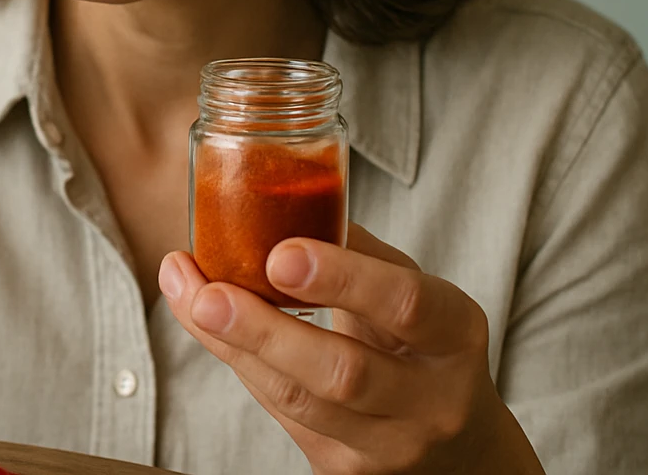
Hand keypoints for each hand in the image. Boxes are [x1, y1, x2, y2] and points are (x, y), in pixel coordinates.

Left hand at [159, 224, 544, 474]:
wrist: (458, 451)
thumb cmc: (422, 347)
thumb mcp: (413, 292)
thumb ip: (355, 251)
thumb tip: (274, 199)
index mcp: (454, 334)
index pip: (406, 304)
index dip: (343, 278)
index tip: (280, 252)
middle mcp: (432, 402)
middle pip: (342, 372)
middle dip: (265, 330)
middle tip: (207, 293)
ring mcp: (389, 447)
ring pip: (299, 401)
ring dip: (234, 346)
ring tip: (188, 297)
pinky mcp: (347, 472)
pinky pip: (281, 416)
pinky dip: (240, 365)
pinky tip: (207, 327)